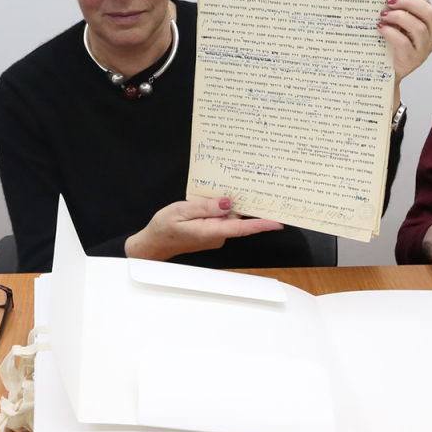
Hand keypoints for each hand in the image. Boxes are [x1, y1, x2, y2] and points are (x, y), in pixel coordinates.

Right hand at [125, 198, 283, 261]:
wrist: (153, 244)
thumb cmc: (163, 228)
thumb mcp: (181, 211)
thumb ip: (205, 207)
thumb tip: (227, 202)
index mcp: (210, 231)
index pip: (241, 228)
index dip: (261, 225)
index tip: (278, 222)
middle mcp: (217, 236)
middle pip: (238, 220)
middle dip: (249, 207)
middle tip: (261, 189)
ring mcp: (215, 236)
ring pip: (229, 218)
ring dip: (232, 205)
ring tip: (233, 188)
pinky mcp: (211, 234)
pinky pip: (222, 220)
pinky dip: (222, 210)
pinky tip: (218, 199)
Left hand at [380, 0, 431, 82]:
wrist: (383, 74)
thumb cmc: (389, 46)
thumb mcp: (394, 24)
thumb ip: (395, 9)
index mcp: (428, 23)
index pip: (425, 1)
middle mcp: (430, 36)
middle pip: (430, 13)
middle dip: (409, 2)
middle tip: (389, 0)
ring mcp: (423, 50)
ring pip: (420, 28)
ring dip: (400, 16)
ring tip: (383, 14)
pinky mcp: (412, 61)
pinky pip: (405, 44)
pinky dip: (392, 33)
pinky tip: (381, 28)